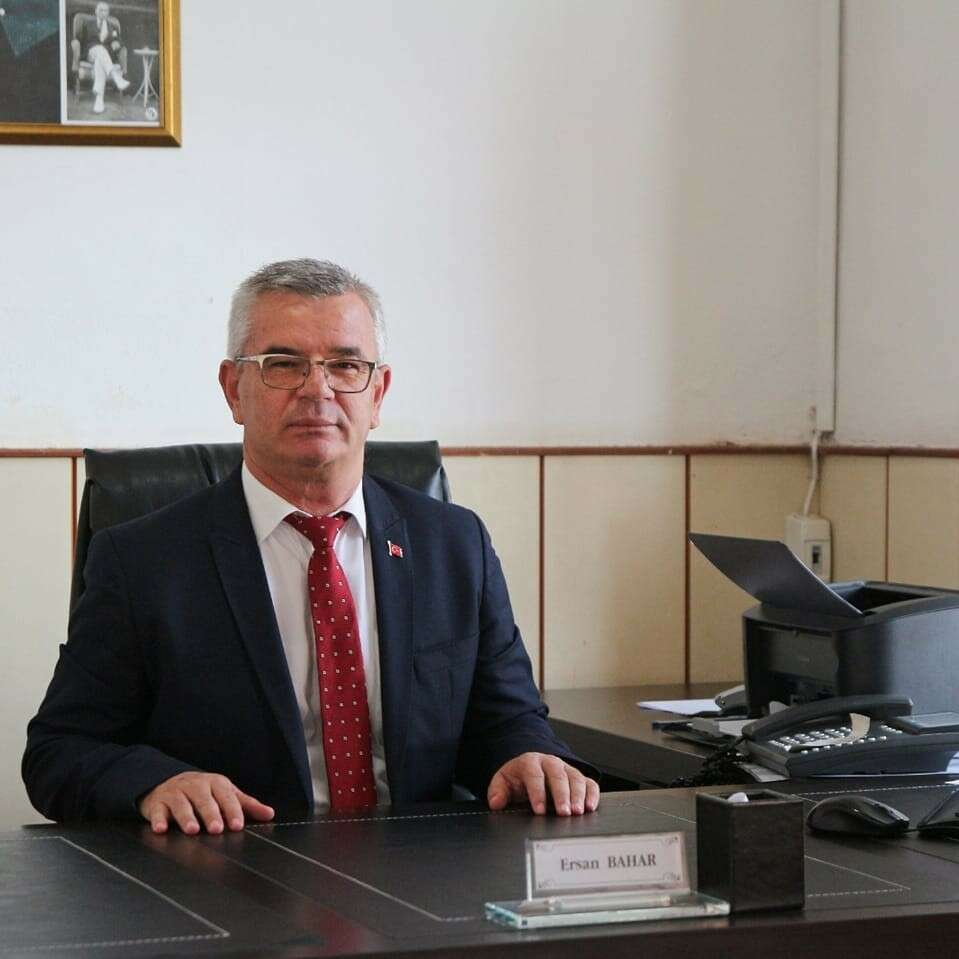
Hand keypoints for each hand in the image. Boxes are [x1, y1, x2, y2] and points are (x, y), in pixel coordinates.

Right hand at [138, 771, 273, 834]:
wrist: (169, 782)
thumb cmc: (203, 793)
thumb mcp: (225, 794)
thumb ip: (246, 805)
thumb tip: (270, 814)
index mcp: (216, 783)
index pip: (226, 796)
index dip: (232, 810)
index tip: (237, 825)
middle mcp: (196, 785)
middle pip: (204, 799)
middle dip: (211, 813)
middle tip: (216, 829)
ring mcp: (176, 792)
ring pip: (182, 803)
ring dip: (187, 816)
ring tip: (192, 830)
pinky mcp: (158, 802)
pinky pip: (157, 811)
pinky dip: (158, 819)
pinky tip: (161, 829)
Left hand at [487, 752, 599, 815]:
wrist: (530, 769)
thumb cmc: (517, 779)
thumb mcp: (503, 782)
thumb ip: (497, 791)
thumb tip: (496, 802)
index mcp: (530, 762)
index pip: (534, 775)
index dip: (537, 793)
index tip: (539, 810)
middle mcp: (550, 763)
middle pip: (558, 776)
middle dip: (561, 795)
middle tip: (563, 813)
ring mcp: (566, 769)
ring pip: (575, 778)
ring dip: (578, 796)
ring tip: (577, 812)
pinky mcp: (578, 777)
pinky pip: (589, 783)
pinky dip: (591, 794)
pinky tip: (590, 807)